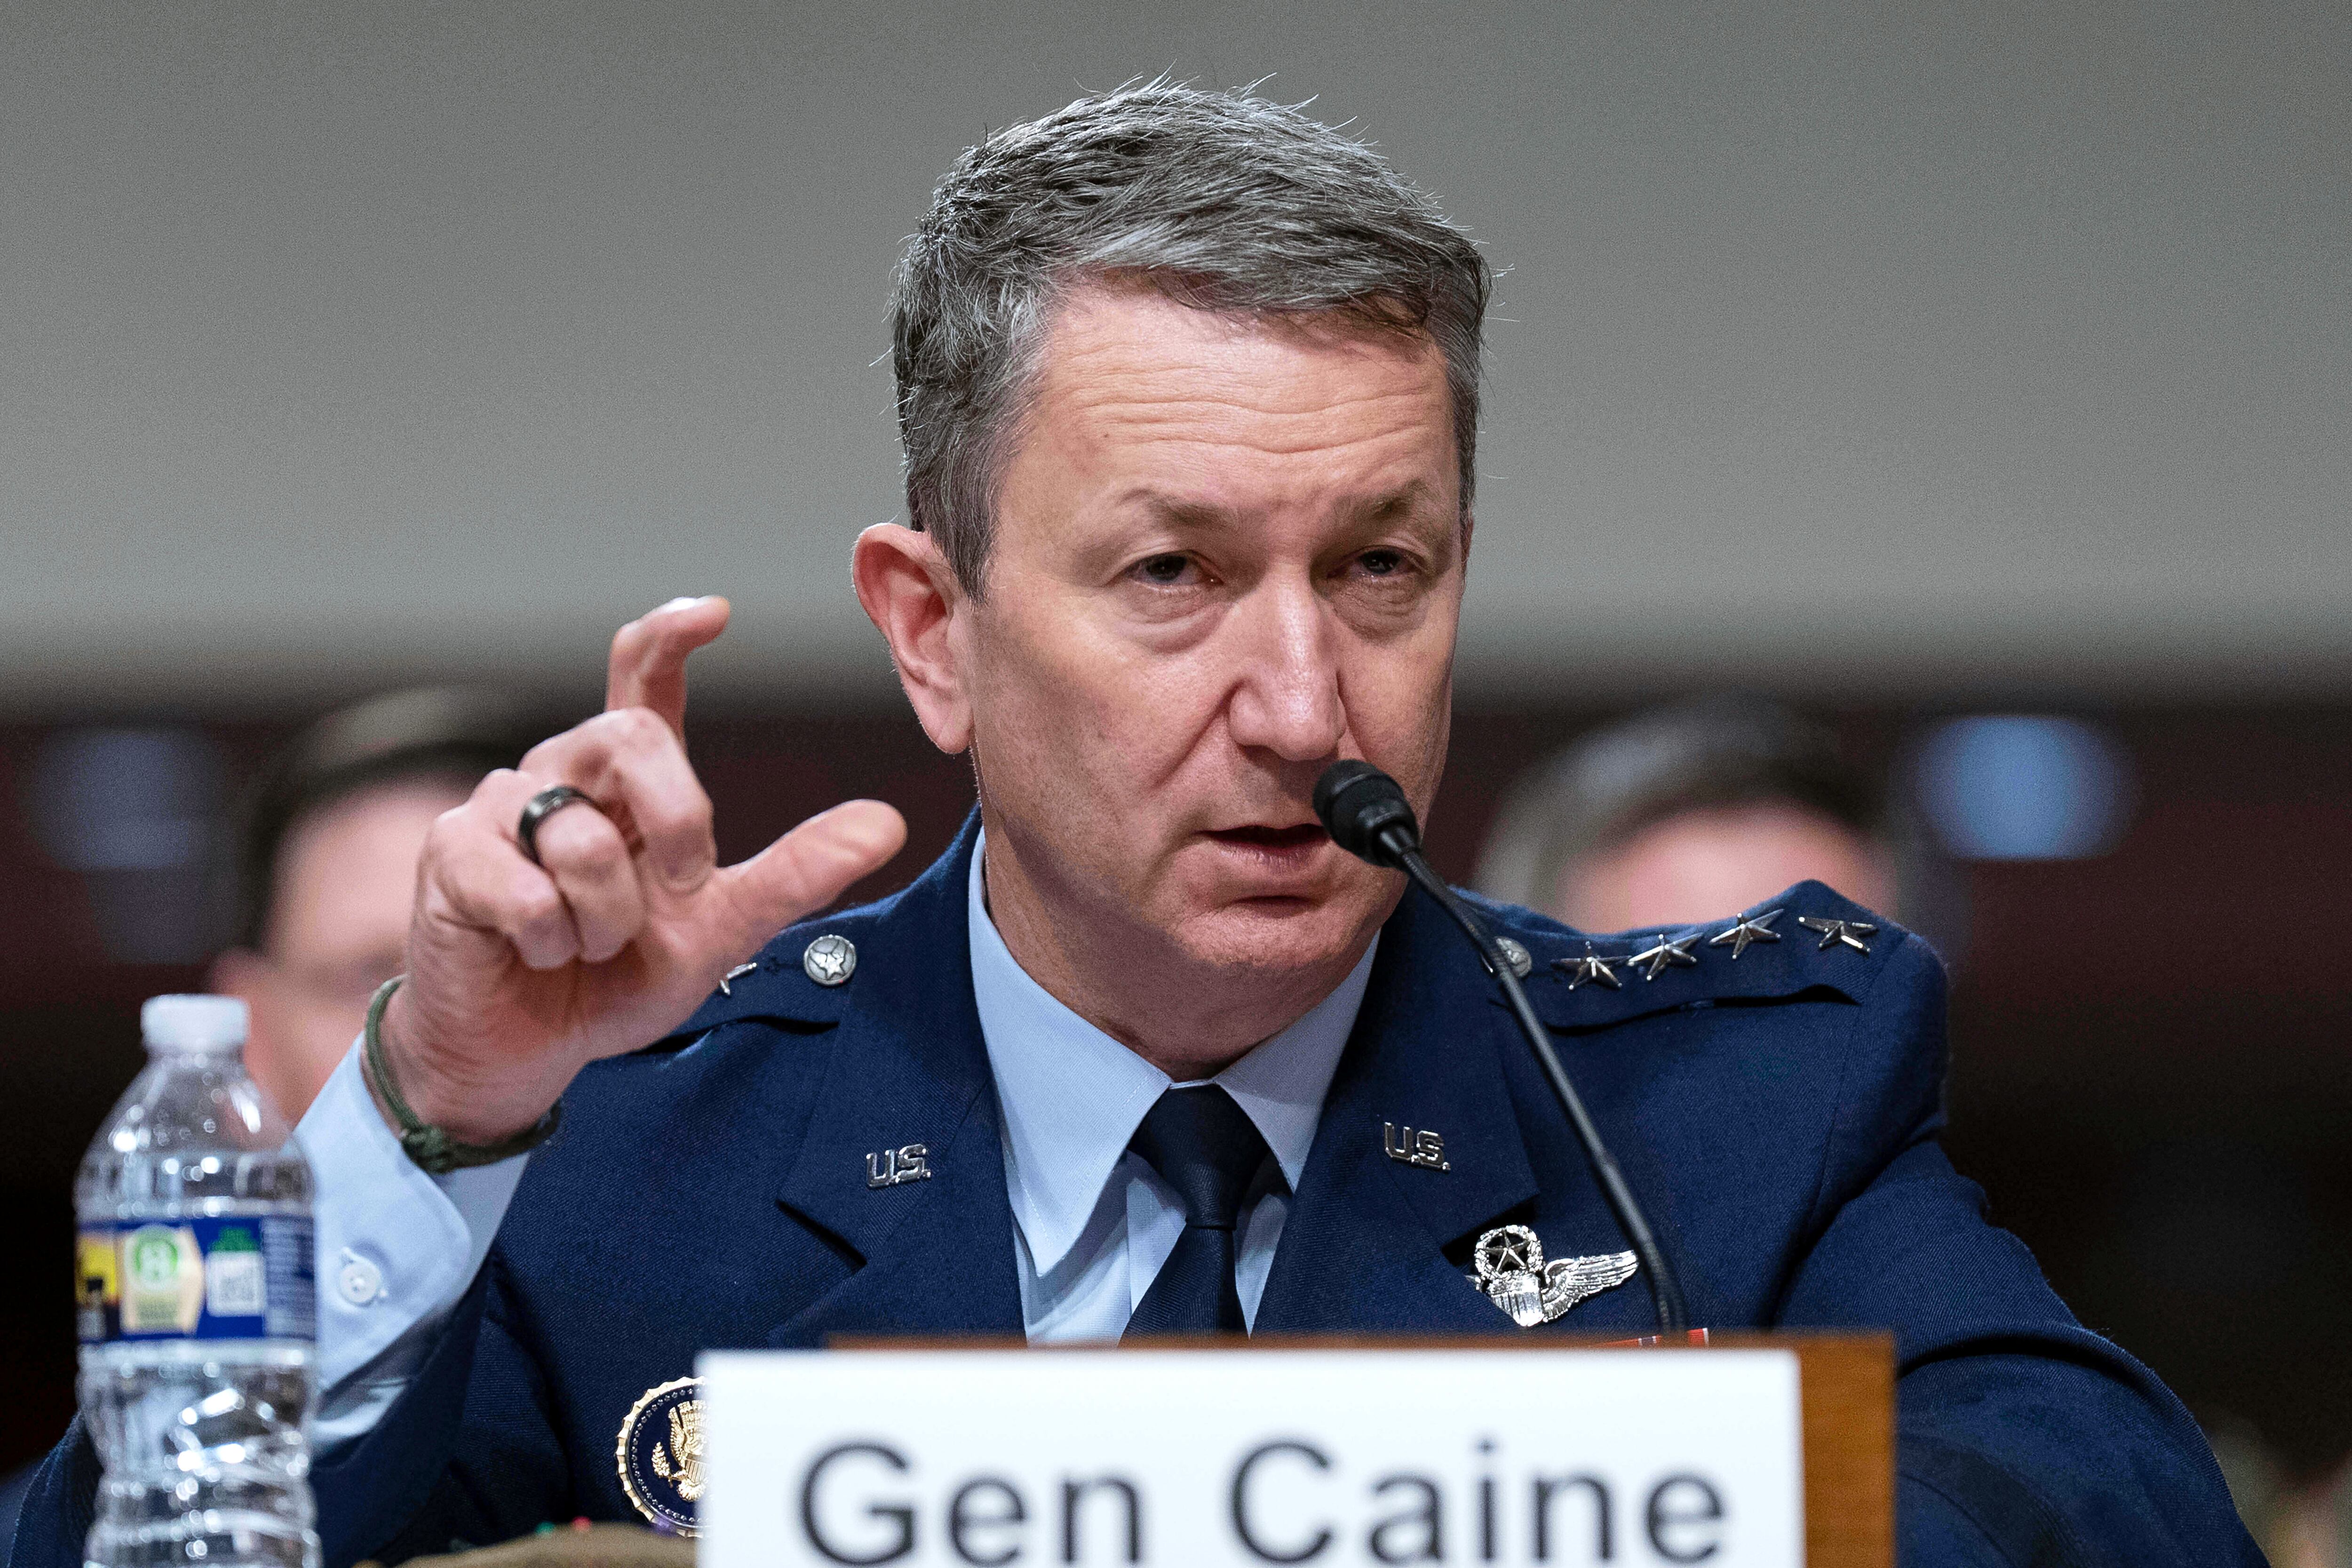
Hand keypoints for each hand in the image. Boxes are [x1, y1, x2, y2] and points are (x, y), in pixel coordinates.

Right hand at [378, 597, 906, 1141]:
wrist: (526, 1049)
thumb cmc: (614, 978)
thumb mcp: (720, 927)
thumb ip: (798, 874)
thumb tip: (888, 825)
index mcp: (629, 781)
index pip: (643, 678)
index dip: (671, 636)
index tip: (715, 612)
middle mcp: (563, 773)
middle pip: (631, 732)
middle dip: (678, 817)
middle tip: (682, 885)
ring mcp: (498, 808)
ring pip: (580, 834)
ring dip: (608, 915)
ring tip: (590, 947)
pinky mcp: (451, 855)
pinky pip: (525, 889)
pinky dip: (550, 940)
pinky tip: (537, 954)